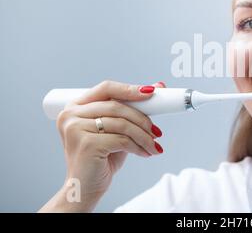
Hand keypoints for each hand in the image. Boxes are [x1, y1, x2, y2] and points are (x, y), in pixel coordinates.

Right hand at [39, 80, 164, 211]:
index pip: (106, 88)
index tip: (151, 92)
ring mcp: (76, 129)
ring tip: (153, 145)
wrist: (84, 188)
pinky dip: (138, 146)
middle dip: (142, 118)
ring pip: (122, 124)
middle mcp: (71, 115)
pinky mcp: (86, 144)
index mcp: (75, 107)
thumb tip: (157, 86)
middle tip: (157, 131)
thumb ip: (131, 110)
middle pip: (117, 106)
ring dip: (144, 136)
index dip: (130, 89)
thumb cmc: (101, 158)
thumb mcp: (116, 130)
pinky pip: (122, 140)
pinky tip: (145, 153)